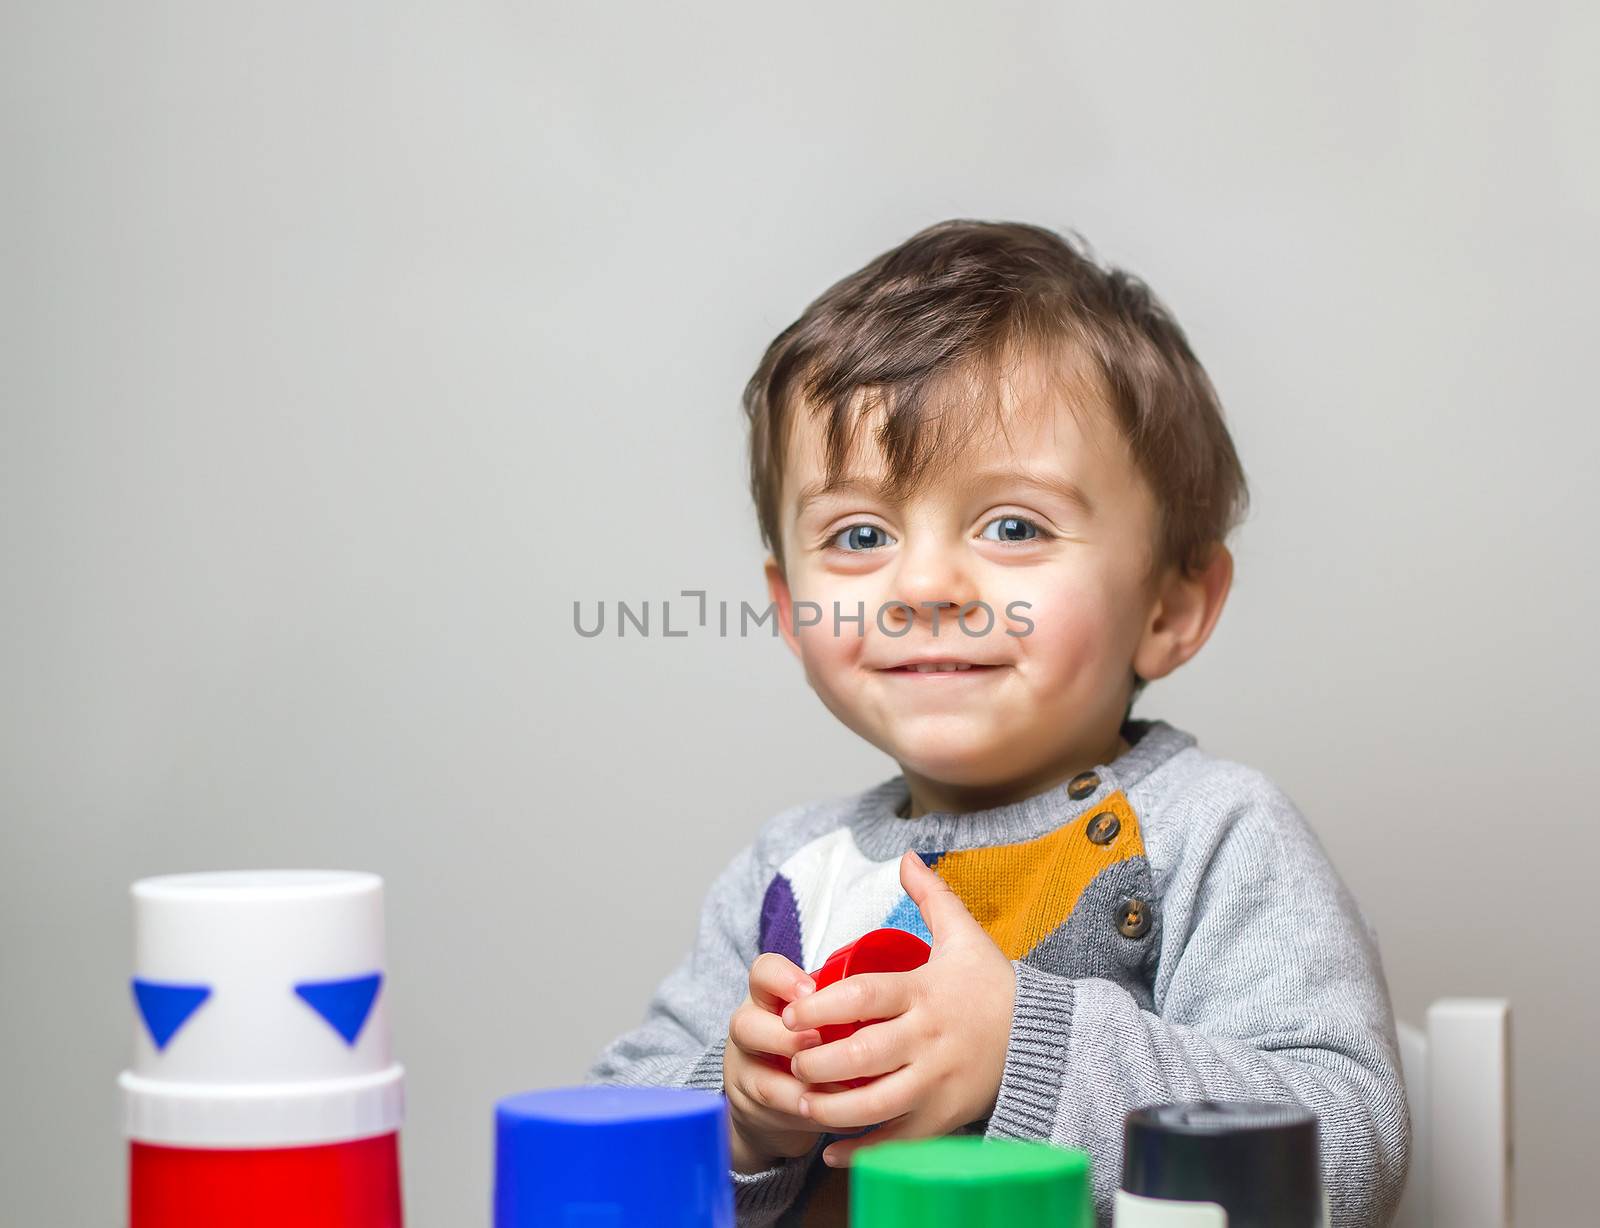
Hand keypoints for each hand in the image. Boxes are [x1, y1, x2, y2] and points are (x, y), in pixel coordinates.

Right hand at [722, 952, 829, 1172]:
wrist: (777, 1094)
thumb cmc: (813, 1039)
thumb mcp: (819, 1014)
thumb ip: (839, 1006)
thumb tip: (888, 1001)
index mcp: (767, 996)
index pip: (763, 973)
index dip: (783, 979)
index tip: (810, 990)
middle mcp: (748, 1029)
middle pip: (746, 1026)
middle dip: (789, 1039)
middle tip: (821, 1045)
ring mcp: (744, 1071)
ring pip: (762, 1081)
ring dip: (808, 1088)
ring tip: (847, 1090)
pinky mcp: (751, 1108)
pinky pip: (781, 1116)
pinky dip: (817, 1115)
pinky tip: (849, 1117)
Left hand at [781, 850, 1016, 1166]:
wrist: (1043, 1038)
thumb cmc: (993, 987)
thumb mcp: (966, 936)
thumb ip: (931, 896)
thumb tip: (905, 854)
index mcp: (925, 992)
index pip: (865, 995)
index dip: (822, 1004)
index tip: (790, 1010)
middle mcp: (929, 1039)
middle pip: (864, 1054)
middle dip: (819, 1061)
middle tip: (790, 1058)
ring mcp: (938, 1082)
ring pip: (878, 1103)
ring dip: (834, 1108)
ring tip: (802, 1100)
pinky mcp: (945, 1117)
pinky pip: (899, 1140)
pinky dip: (863, 1150)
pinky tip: (831, 1151)